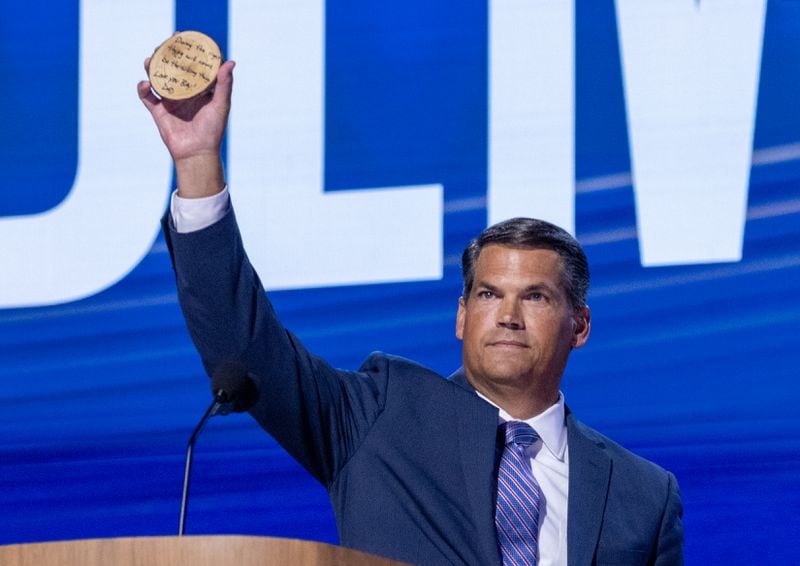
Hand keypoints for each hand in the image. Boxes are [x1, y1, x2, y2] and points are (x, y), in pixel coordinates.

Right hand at [138, 51, 234, 197]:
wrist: (197, 153)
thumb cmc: (213, 130)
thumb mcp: (221, 104)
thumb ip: (224, 84)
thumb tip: (230, 61)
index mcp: (199, 89)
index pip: (191, 65)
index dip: (186, 51)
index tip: (182, 36)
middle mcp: (184, 93)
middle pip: (171, 68)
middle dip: (165, 55)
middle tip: (163, 45)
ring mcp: (170, 101)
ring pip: (157, 78)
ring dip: (151, 67)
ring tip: (150, 60)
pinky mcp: (158, 112)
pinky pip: (146, 97)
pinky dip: (142, 88)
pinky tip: (145, 83)